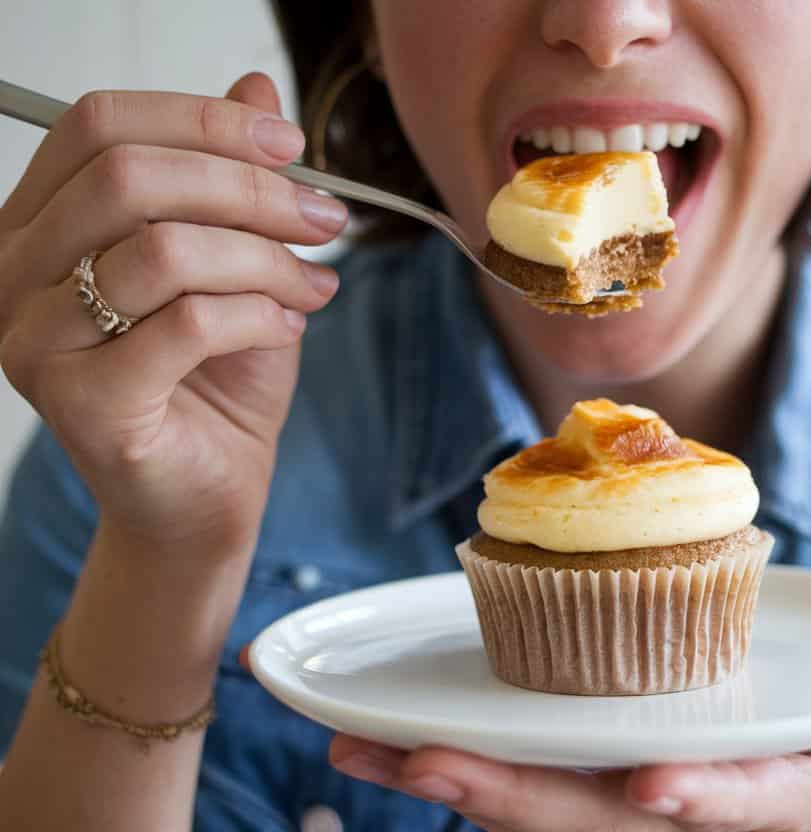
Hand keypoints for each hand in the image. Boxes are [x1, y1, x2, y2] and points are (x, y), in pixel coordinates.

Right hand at [0, 73, 346, 553]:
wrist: (209, 490)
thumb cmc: (216, 378)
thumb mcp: (238, 261)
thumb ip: (232, 179)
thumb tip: (256, 87)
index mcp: (41, 223)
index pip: (98, 126)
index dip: (202, 121)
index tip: (290, 144)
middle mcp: (15, 274)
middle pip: (128, 178)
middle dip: (250, 189)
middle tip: (323, 218)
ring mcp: (35, 342)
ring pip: (163, 250)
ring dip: (267, 260)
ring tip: (314, 285)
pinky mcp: (82, 404)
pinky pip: (185, 324)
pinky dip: (259, 315)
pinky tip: (288, 326)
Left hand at [326, 661, 810, 831]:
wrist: (793, 829)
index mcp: (766, 809)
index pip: (736, 812)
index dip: (707, 802)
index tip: (657, 789)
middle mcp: (683, 822)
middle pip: (593, 821)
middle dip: (512, 797)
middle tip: (421, 763)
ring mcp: (622, 821)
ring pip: (533, 813)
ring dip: (452, 782)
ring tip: (363, 747)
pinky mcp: (582, 805)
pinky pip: (514, 794)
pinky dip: (451, 770)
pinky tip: (383, 745)